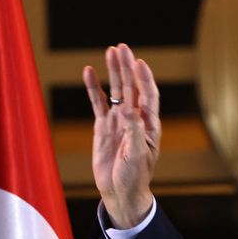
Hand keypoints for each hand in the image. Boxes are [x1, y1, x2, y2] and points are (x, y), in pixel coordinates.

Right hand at [82, 43, 160, 227]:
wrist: (120, 191)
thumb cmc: (134, 176)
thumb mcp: (137, 154)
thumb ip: (134, 130)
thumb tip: (128, 108)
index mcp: (149, 124)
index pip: (149, 95)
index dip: (145, 78)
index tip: (139, 62)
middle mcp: (135, 118)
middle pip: (131, 87)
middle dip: (127, 67)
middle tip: (122, 47)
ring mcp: (118, 120)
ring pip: (115, 91)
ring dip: (113, 71)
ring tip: (110, 51)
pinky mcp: (103, 127)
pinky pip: (97, 103)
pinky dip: (93, 88)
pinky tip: (88, 72)